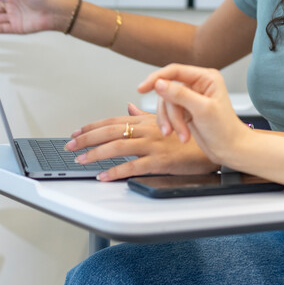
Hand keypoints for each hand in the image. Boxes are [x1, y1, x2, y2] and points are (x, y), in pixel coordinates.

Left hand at [64, 103, 217, 180]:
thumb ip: (145, 115)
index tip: (77, 132)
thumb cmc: (191, 135)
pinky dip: (115, 172)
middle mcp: (147, 130)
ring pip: (117, 148)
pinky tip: (103, 176)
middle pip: (110, 132)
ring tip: (81, 161)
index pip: (113, 121)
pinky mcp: (160, 161)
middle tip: (70, 146)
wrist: (213, 145)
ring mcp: (153, 145)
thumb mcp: (167, 120)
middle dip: (86, 139)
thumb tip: (129, 108)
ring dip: (95, 154)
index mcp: (148, 120)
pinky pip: (133, 167)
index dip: (92, 126)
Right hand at [136, 64, 251, 162]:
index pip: (175, 71)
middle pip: (168, 91)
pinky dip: (171, 125)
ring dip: (171, 122)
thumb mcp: (202, 110)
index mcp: (206, 78)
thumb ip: (180, 94)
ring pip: (167, 104)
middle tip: (171, 130)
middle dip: (169, 113)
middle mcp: (198, 85)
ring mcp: (191, 98)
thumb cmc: (225, 130)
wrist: (230, 150)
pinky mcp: (186, 111)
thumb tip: (159, 83)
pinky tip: (181, 136)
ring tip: (182, 136)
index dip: (157, 78)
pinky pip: (169, 114)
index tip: (142, 88)